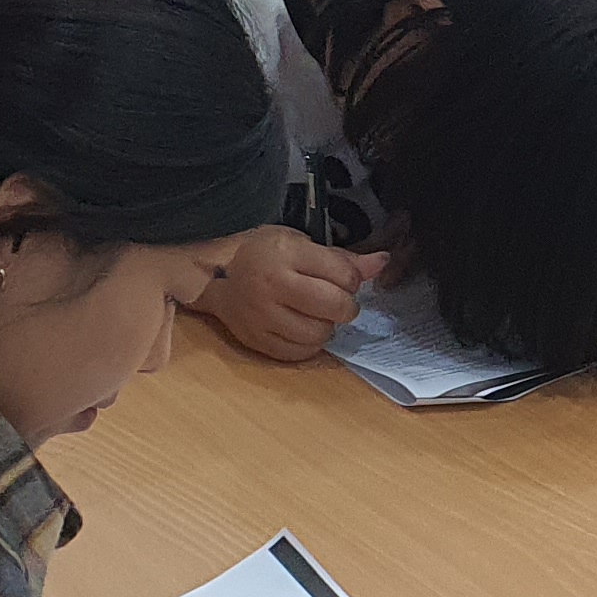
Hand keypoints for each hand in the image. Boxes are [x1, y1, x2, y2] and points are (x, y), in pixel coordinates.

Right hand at [194, 230, 391, 360]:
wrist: (213, 276)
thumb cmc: (262, 254)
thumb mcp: (299, 243)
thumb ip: (341, 258)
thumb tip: (382, 263)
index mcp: (286, 254)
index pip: (344, 276)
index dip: (352, 279)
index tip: (341, 278)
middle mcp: (273, 286)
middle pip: (334, 307)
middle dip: (345, 305)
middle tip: (334, 300)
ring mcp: (262, 317)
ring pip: (319, 334)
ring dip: (326, 326)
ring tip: (315, 314)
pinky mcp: (257, 341)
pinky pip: (299, 353)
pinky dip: (309, 344)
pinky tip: (302, 329)